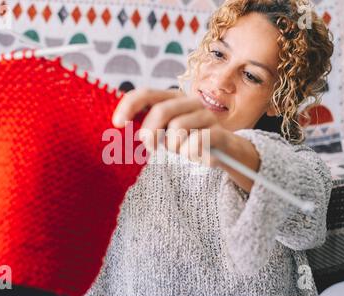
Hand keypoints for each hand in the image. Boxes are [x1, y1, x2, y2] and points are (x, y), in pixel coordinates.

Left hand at [112, 88, 232, 166]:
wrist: (226, 151)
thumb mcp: (165, 131)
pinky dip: (189, 153)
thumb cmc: (189, 140)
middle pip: (160, 111)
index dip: (129, 106)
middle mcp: (190, 101)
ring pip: (177, 129)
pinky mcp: (218, 132)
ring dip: (173, 146)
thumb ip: (148, 125)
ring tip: (180, 149)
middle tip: (152, 147)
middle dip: (150, 132)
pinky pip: (194, 143)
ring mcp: (206, 115)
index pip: (146, 93)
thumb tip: (120, 125)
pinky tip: (194, 154)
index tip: (117, 124)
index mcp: (173, 98)